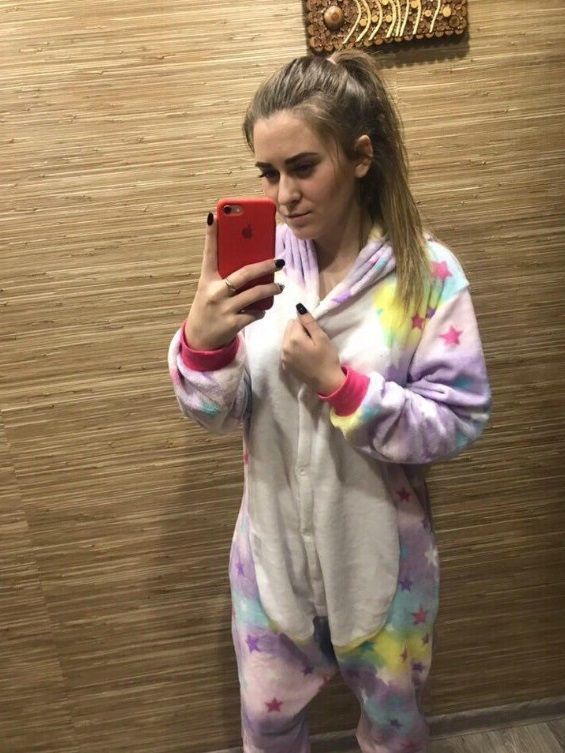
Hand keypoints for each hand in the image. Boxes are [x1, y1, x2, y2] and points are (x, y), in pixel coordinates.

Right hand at [184, 213, 283, 349]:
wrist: (200, 338)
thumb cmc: (209, 307)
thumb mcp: (210, 289)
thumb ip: (225, 276)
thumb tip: (251, 262)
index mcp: (207, 279)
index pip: (209, 253)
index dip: (211, 234)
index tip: (215, 215)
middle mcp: (214, 292)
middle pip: (244, 274)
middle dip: (264, 267)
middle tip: (279, 261)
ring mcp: (224, 308)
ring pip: (254, 294)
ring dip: (271, 290)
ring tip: (279, 287)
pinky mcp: (232, 323)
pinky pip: (254, 313)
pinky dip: (261, 311)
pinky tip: (263, 309)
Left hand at [281, 305, 345, 393]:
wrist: (327, 382)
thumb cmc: (327, 359)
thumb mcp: (321, 338)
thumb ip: (309, 322)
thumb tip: (298, 307)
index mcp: (293, 339)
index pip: (295, 320)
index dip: (306, 324)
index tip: (315, 333)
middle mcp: (284, 347)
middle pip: (289, 328)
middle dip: (299, 330)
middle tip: (312, 340)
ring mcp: (283, 357)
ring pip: (286, 339)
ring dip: (295, 339)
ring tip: (308, 348)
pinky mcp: (285, 365)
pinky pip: (286, 350)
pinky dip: (293, 349)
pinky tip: (304, 356)